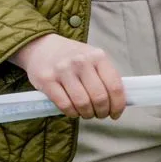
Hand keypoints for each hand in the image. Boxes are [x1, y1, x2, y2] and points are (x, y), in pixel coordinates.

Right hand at [11, 33, 126, 118]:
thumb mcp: (93, 58)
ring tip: (87, 113)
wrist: (41, 46)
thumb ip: (105, 76)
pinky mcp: (47, 80)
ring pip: (82, 103)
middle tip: (100, 115)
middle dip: (102, 112)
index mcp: (98, 56)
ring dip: (87, 114)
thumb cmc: (73, 57)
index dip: (118, 105)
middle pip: (99, 97)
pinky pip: (65, 105)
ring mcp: (63, 70)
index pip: (115, 86)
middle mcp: (81, 61)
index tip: (116, 114)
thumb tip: (119, 101)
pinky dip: (72, 113)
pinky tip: (74, 111)